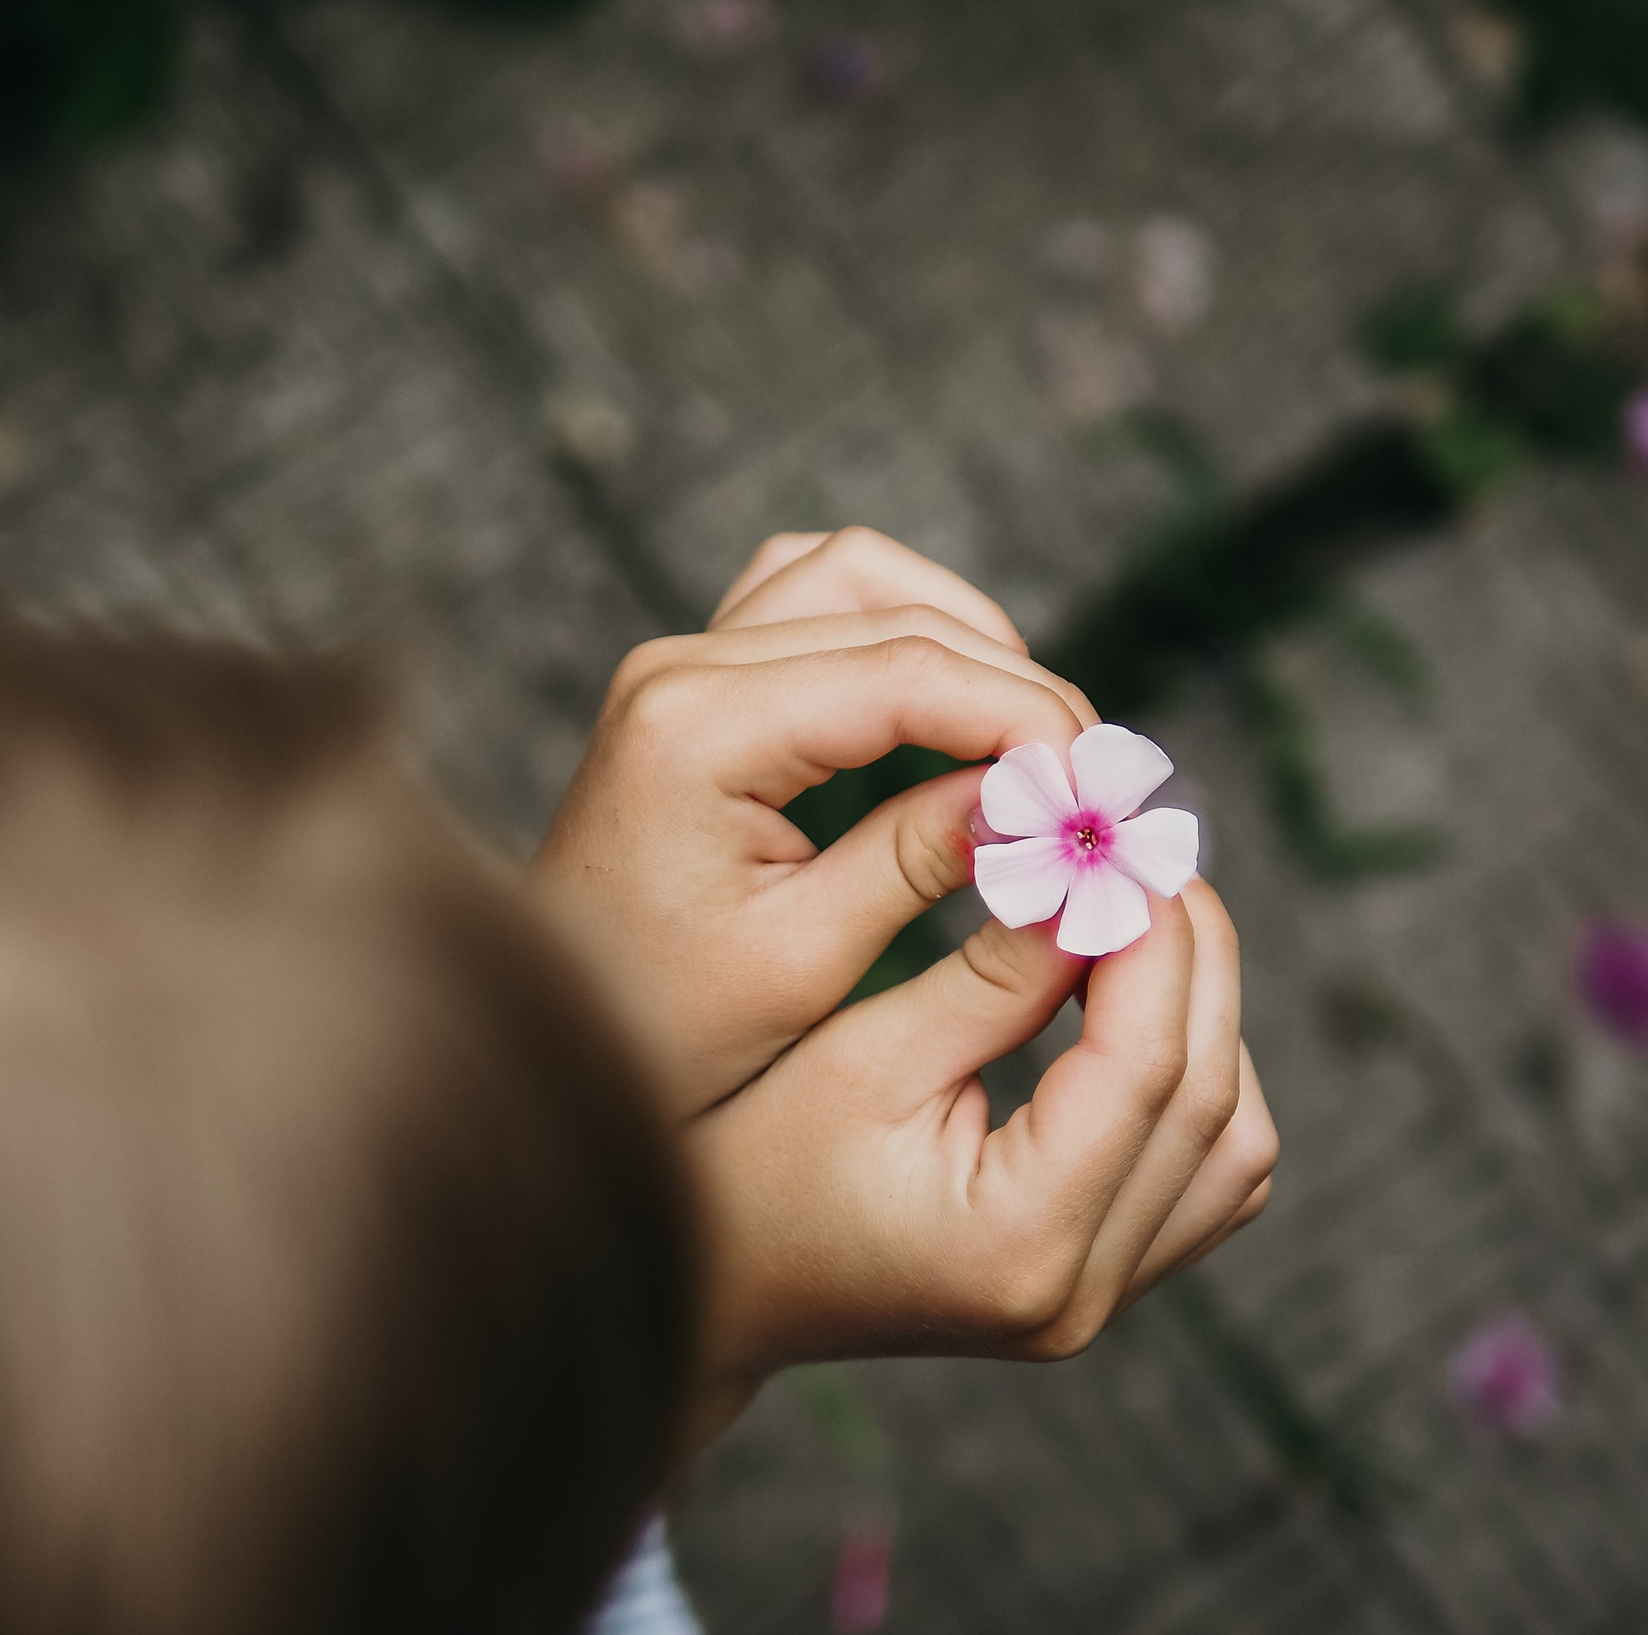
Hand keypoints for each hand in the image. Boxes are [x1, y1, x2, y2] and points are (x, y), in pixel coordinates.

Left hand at [528, 531, 1095, 1117]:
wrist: (540, 1044)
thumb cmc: (656, 1031)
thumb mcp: (804, 964)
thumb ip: (924, 862)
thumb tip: (1047, 805)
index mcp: (695, 728)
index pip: (908, 672)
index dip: (1031, 720)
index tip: (1107, 794)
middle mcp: (681, 666)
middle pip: (898, 611)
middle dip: (1018, 689)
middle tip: (1097, 783)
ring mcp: (684, 663)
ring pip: (862, 577)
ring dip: (964, 642)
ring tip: (1036, 745)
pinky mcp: (699, 683)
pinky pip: (820, 602)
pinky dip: (904, 637)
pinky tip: (956, 714)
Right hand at [682, 882, 1278, 1436]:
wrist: (712, 1290)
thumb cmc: (750, 1162)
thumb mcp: (861, 1051)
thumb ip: (993, 971)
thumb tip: (1094, 876)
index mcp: (1016, 1243)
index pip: (1146, 1066)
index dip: (1152, 936)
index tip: (1123, 841)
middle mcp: (1080, 1295)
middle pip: (1212, 1102)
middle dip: (1194, 961)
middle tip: (1143, 858)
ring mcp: (1101, 1305)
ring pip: (1236, 1146)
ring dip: (1208, 1023)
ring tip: (1134, 926)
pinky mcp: (1102, 1287)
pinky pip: (1209, 1177)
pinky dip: (1195, 1082)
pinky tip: (1132, 1008)